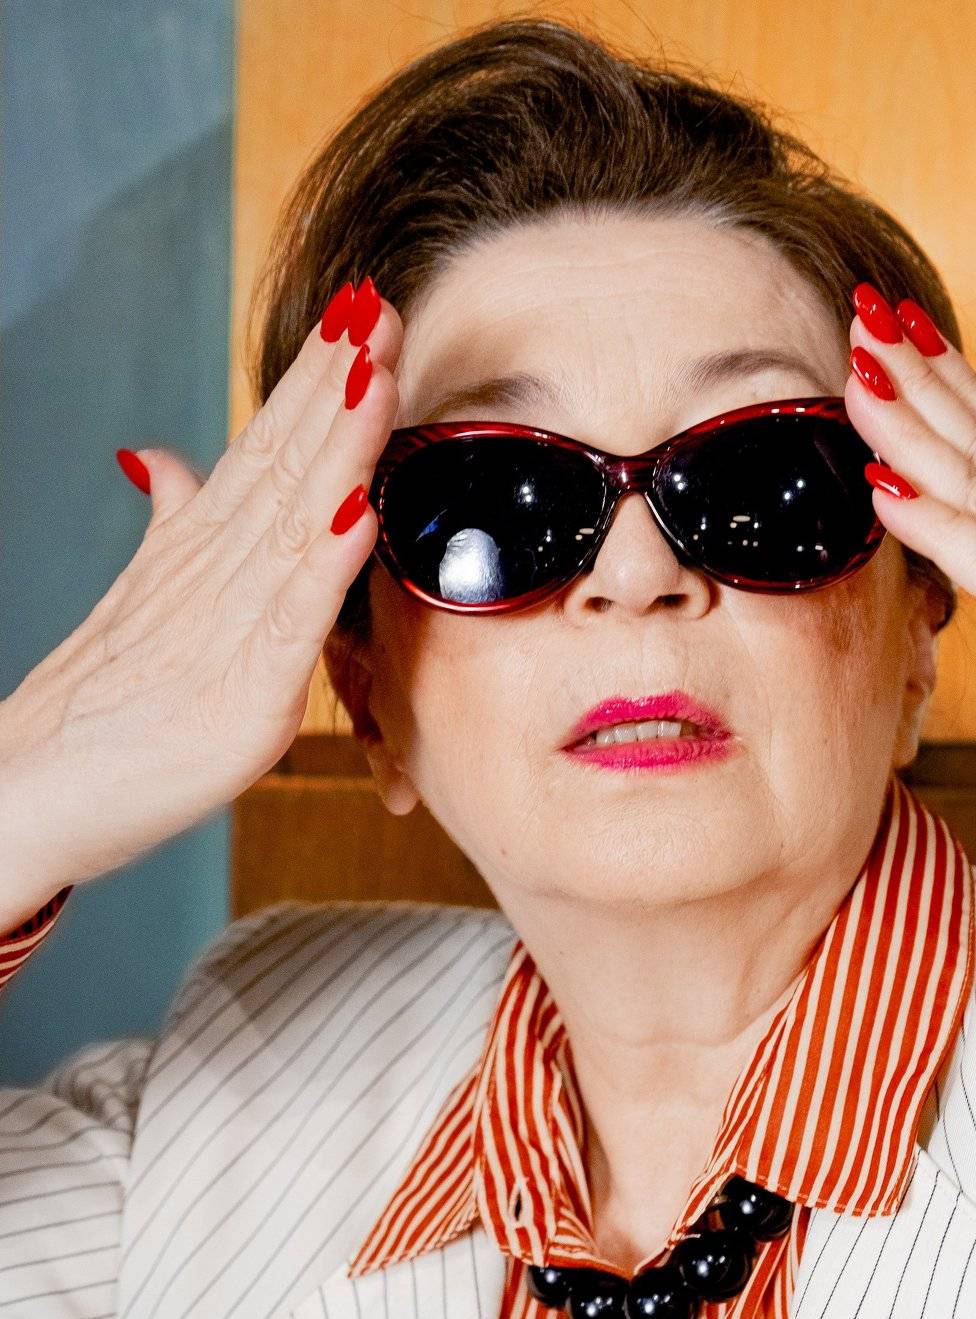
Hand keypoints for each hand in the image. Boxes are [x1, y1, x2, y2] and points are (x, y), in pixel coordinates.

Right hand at [0, 279, 401, 905]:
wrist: (32, 795)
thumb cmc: (100, 708)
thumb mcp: (147, 603)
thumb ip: (170, 528)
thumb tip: (159, 458)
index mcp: (197, 552)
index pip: (265, 449)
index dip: (313, 380)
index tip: (357, 311)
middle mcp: (210, 576)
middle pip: (281, 462)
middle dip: (334, 381)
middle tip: (378, 303)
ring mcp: (225, 631)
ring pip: (290, 519)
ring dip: (337, 443)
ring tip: (373, 370)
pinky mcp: (240, 696)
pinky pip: (288, 620)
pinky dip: (321, 564)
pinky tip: (354, 510)